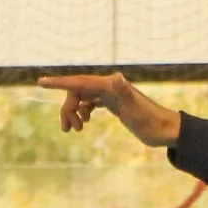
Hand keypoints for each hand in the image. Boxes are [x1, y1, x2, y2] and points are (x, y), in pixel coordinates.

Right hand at [38, 72, 182, 147]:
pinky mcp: (114, 104)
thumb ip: (125, 92)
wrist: (167, 131)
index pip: (79, 82)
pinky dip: (83, 110)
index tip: (41, 82)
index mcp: (110, 86)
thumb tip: (116, 76)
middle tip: (69, 130)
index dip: (59, 82)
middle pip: (77, 92)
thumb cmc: (152, 122)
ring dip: (74, 111)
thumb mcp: (136, 110)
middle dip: (68, 108)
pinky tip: (84, 121)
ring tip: (75, 130)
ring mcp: (111, 95)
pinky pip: (91, 102)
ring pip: (83, 98)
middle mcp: (110, 87)